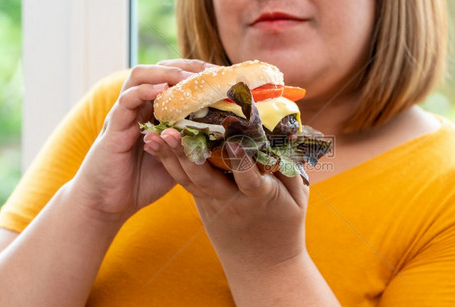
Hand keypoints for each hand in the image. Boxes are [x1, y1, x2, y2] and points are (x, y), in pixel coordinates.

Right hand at [71, 60, 214, 222]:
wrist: (108, 204)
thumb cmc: (142, 182)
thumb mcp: (176, 160)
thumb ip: (192, 145)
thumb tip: (225, 141)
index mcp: (154, 112)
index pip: (174, 79)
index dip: (196, 73)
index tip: (220, 76)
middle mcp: (139, 107)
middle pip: (159, 69)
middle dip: (186, 66)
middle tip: (210, 73)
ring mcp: (124, 114)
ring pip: (140, 76)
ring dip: (166, 73)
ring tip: (188, 78)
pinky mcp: (114, 127)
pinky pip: (127, 100)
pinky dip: (144, 91)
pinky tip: (163, 91)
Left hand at [144, 127, 309, 268]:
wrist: (263, 267)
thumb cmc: (285, 227)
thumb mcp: (298, 200)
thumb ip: (291, 168)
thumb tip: (290, 132)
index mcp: (260, 199)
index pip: (250, 180)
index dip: (241, 162)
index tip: (233, 142)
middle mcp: (232, 202)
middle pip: (206, 179)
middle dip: (187, 155)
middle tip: (171, 131)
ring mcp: (213, 206)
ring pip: (189, 181)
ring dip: (171, 158)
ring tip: (155, 134)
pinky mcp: (202, 206)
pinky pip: (185, 184)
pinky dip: (170, 165)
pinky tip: (156, 146)